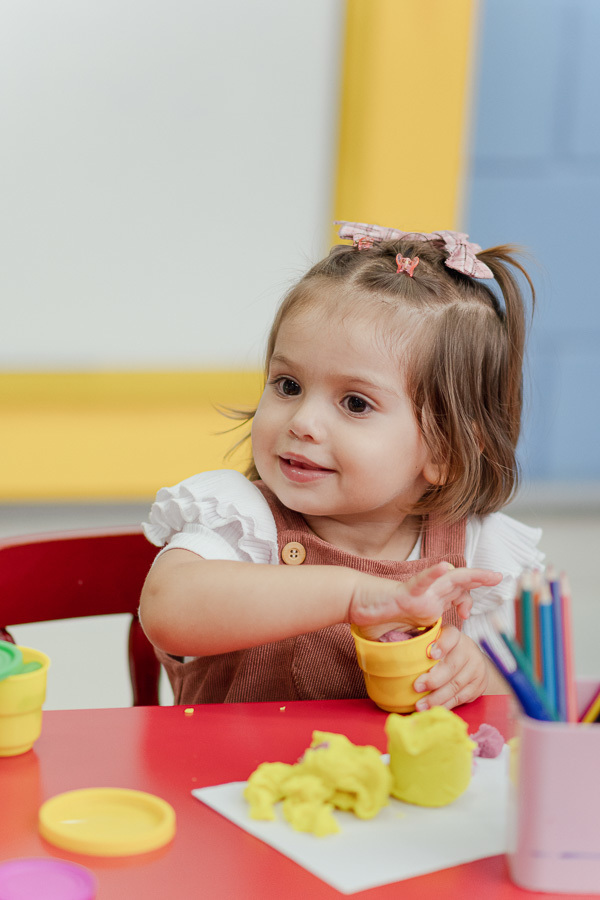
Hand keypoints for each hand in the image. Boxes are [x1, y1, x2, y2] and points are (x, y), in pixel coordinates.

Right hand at [350, 563, 502, 639]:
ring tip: (489, 575)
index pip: (456, 595)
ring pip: (449, 579)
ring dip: (471, 575)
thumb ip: (416, 644)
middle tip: (499, 579)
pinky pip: (422, 581)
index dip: (467, 600)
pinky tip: (444, 568)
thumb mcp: (404, 636)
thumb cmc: (376, 618)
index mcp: (430, 603)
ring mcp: (419, 592)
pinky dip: (433, 574)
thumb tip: (424, 663)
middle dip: (480, 580)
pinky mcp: (406, 592)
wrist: (356, 605)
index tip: (467, 615)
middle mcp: (428, 594)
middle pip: (460, 583)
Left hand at [413, 627, 488, 709]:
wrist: (472, 660)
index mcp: (455, 636)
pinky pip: (461, 697)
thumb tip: (398, 651)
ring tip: (420, 705)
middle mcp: (469, 650)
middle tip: (417, 687)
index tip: (431, 655)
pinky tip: (434, 709)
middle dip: (434, 679)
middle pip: (452, 666)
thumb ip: (423, 644)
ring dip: (437, 697)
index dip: (442, 645)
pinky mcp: (479, 685)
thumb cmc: (445, 650)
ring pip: (456, 685)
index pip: (451, 636)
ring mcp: (476, 668)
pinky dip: (446, 704)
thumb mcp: (436, 641)